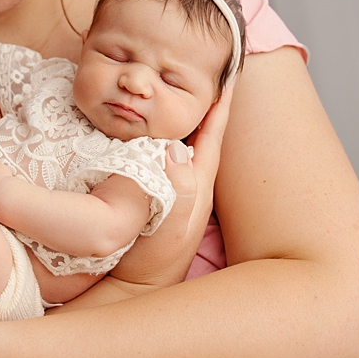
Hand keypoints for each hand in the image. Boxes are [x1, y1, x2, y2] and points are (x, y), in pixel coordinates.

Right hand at [109, 83, 234, 288]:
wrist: (130, 291)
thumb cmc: (152, 261)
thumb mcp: (172, 226)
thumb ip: (178, 187)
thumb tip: (176, 147)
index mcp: (198, 180)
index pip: (213, 129)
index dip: (220, 97)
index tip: (229, 65)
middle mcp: (186, 179)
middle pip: (195, 128)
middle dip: (196, 97)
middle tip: (195, 65)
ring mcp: (166, 187)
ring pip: (171, 138)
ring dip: (168, 114)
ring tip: (162, 86)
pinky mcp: (145, 194)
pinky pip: (147, 153)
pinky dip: (144, 135)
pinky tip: (132, 126)